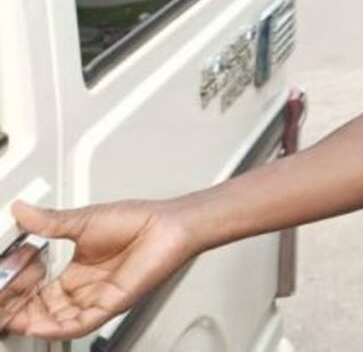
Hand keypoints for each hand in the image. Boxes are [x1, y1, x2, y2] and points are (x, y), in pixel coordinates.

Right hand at [0, 198, 201, 339]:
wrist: (170, 225)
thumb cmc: (138, 221)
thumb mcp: (84, 220)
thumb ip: (49, 222)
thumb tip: (22, 210)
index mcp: (75, 271)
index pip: (36, 291)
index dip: (16, 290)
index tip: (1, 282)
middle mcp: (83, 288)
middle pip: (42, 309)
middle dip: (16, 310)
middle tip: (0, 305)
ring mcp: (96, 297)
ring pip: (56, 321)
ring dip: (31, 321)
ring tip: (9, 318)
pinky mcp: (111, 303)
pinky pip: (80, 324)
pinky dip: (57, 328)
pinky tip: (37, 325)